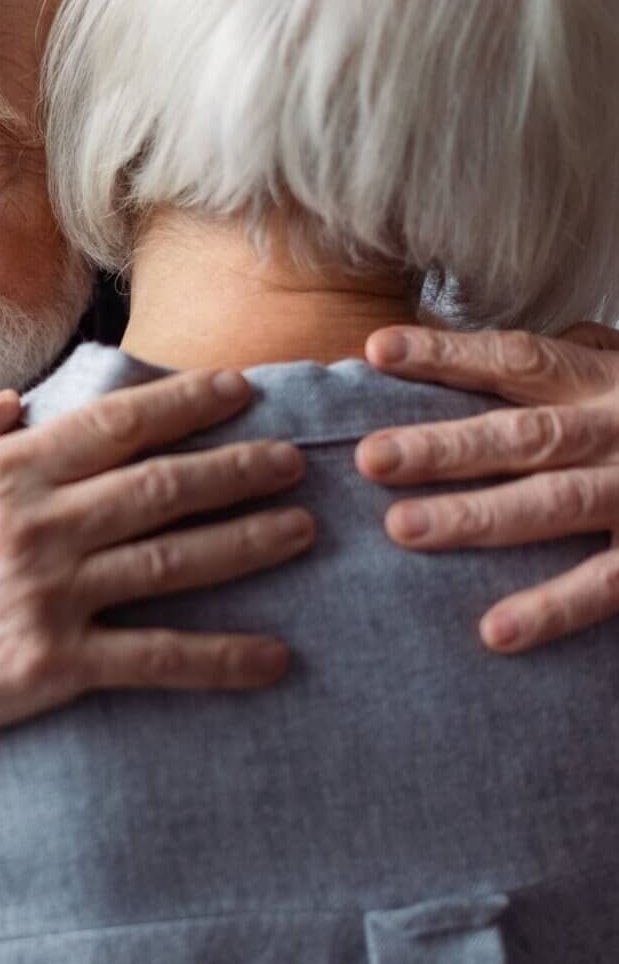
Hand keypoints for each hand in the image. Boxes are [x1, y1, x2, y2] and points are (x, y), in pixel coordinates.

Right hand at [0, 367, 312, 775]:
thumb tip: (8, 403)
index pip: (113, 424)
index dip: (184, 403)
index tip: (238, 389)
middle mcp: (37, 527)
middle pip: (161, 485)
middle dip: (237, 466)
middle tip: (295, 456)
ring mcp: (51, 598)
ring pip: (173, 559)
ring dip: (247, 541)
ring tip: (303, 527)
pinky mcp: (56, 667)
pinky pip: (155, 659)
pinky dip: (219, 658)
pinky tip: (274, 657)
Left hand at [356, 323, 618, 653]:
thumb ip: (593, 351)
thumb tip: (546, 330)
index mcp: (605, 380)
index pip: (517, 359)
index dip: (448, 355)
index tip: (377, 352)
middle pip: (523, 434)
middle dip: (444, 446)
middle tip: (369, 459)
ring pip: (555, 504)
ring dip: (478, 517)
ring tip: (404, 532)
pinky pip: (608, 583)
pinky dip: (553, 608)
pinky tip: (494, 632)